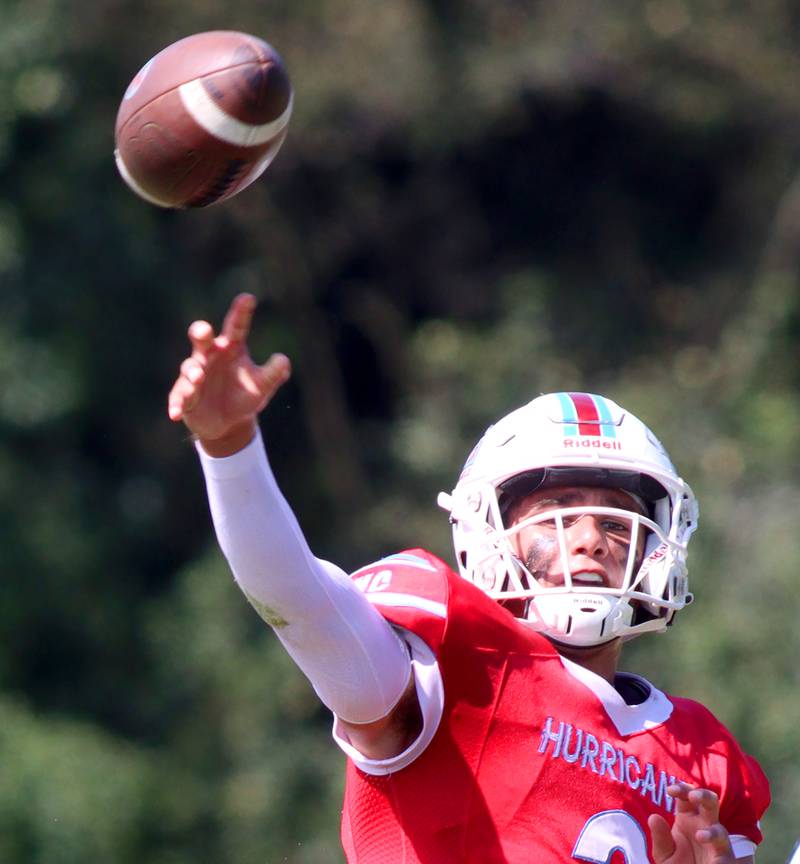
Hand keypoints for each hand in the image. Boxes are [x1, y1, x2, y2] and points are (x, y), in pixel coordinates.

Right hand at [167, 293, 290, 454]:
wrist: (227, 423)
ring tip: (198, 376)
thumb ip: (272, 374)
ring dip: (192, 372)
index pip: (236, 327)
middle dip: (201, 333)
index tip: (248, 298)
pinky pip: (179, 397)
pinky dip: (177, 403)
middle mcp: (209, 356)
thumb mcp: (261, 386)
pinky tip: (175, 413)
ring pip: (190, 367)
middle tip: (204, 330)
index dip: (241, 313)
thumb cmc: (243, 395)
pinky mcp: (184, 395)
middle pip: (202, 339)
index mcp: (230, 348)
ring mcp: (194, 375)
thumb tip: (283, 361)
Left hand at [649, 782, 741, 863]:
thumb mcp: (664, 853)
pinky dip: (717, 853)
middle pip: (710, 803)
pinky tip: (708, 854)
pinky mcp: (724, 860)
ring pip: (721, 830)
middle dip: (703, 795)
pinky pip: (723, 854)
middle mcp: (704, 826)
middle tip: (693, 796)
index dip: (681, 789)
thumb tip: (653, 817)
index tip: (670, 790)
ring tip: (700, 836)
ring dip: (713, 832)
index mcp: (687, 818)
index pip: (686, 797)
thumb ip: (660, 837)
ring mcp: (716, 843)